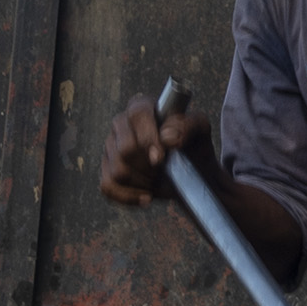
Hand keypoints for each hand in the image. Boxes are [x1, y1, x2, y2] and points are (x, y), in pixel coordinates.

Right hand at [98, 94, 214, 206]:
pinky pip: (109, 187)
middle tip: (164, 169)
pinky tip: (147, 197)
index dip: (149, 138)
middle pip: (125, 149)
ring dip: (143, 182)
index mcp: (141, 108)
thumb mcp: (200, 130)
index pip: (137, 115)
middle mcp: (121, 125)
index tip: (162, 157)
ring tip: (158, 180)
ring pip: (118, 172)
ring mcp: (110, 149)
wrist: (192, 173)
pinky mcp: (107, 171)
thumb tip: (167, 136)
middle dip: (148, 166)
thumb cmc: (193, 146)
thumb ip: (187, 126)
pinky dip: (131, 197)